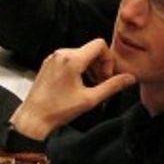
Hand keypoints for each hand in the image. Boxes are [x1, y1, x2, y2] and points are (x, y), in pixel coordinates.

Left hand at [9, 39, 135, 138]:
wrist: (33, 118)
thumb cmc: (58, 110)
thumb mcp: (90, 99)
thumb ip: (112, 86)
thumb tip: (129, 78)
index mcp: (72, 59)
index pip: (100, 44)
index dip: (108, 59)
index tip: (106, 75)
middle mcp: (61, 54)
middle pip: (91, 50)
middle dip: (100, 65)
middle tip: (101, 83)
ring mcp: (53, 58)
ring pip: (81, 54)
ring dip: (90, 67)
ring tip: (91, 86)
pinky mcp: (49, 64)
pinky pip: (69, 59)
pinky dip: (79, 68)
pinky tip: (79, 85)